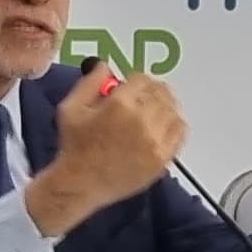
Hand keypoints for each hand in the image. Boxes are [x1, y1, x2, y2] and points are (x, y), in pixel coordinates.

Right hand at [32, 68, 183, 237]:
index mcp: (120, 105)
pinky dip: (174, 123)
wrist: (80, 184)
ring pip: (172, 110)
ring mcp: (155, 141)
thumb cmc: (74, 146)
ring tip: (152, 110)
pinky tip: (163, 125)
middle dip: (150, 90)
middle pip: (160, 92)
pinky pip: (179, 132)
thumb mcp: (71, 108)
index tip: (129, 87)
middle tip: (141, 97)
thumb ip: (90, 82)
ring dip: (163, 105)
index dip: (135, 81)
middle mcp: (141, 121)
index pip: (142, 79)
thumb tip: (105, 66)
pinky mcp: (162, 159)